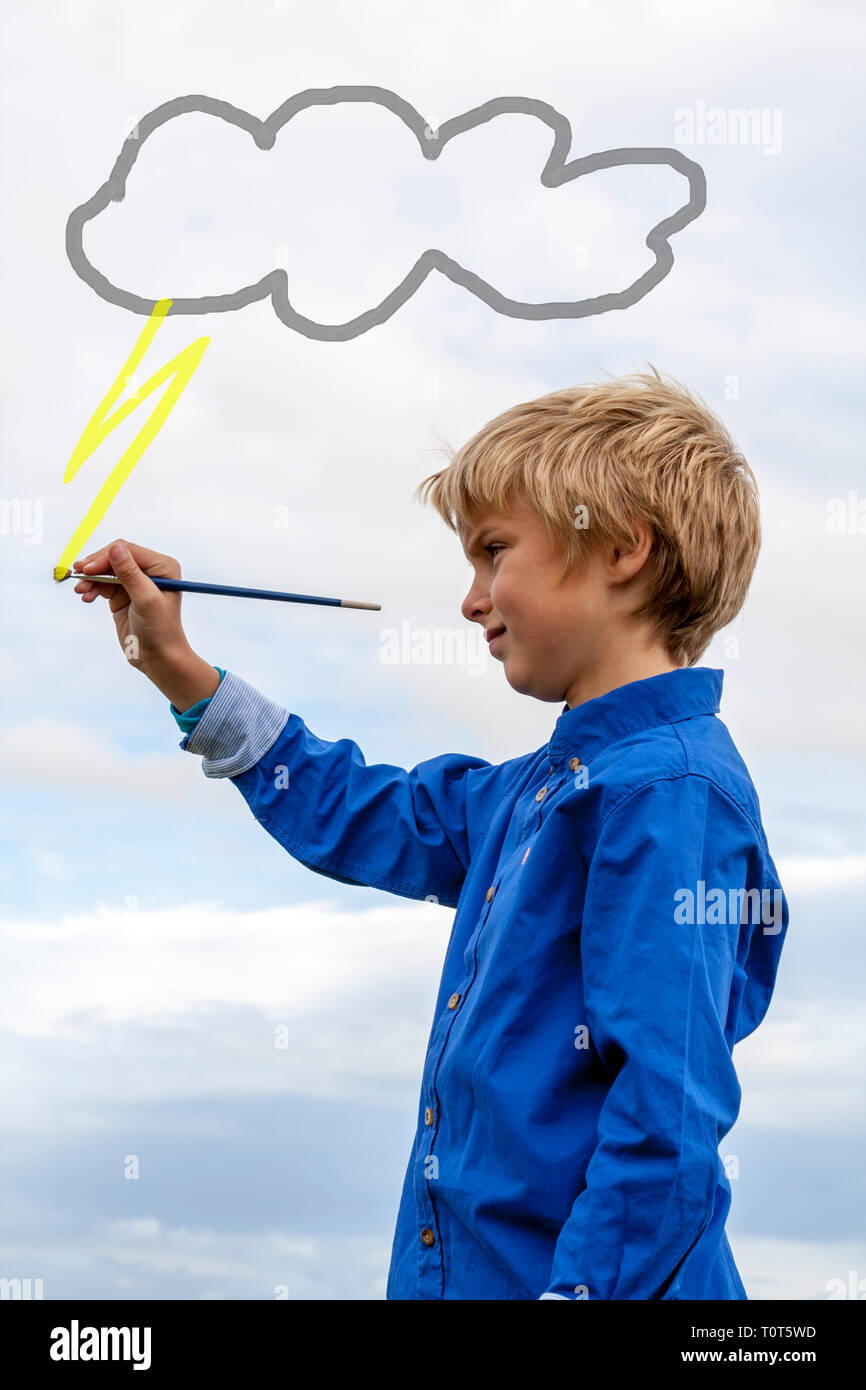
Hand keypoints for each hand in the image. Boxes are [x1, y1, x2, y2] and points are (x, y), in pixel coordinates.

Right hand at [73, 538, 189, 673]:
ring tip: (80, 591)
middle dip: (95, 567)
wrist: (157, 657)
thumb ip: (130, 574)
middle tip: (77, 575)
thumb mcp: (145, 599)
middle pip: (115, 558)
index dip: (106, 557)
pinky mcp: (123, 594)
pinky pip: (103, 584)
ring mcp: (135, 582)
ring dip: (91, 579)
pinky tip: (86, 597)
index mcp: (162, 566)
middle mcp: (150, 570)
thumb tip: (115, 548)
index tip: (87, 569)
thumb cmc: (160, 630)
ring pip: (106, 571)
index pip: (129, 551)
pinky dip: (93, 588)